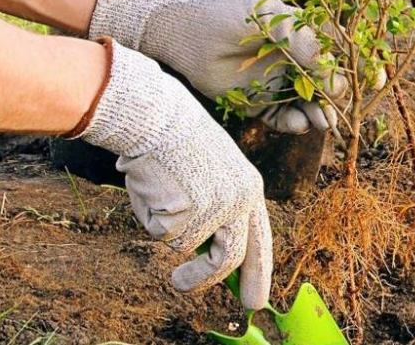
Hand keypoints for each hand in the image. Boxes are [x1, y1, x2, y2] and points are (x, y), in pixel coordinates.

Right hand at [73, 39, 272, 307]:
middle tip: (189, 290)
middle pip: (233, 258)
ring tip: (168, 241)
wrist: (158, 116)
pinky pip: (164, 234)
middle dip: (214, 282)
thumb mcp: (213, 174)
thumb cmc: (178, 143)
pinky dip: (153, 219)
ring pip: (190, 249)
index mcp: (250, 189)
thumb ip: (219, 211)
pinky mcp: (187, 213)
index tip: (255, 299)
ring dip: (178, 251)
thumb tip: (210, 256)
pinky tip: (153, 190)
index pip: (261, 240)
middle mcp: (239, 202)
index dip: (259, 272)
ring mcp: (214, 209)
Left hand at [87, 0, 342, 133]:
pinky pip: (283, 119)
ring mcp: (277, 83)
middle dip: (339, 99)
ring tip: (324, 122)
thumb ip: (306, 47)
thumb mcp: (274, 21)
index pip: (339, 53)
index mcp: (303, 34)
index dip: (358, 68)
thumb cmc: (228, 14)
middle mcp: (293, 60)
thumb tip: (336, 79)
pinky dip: (295, 123)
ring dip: (321, 115)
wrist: (183, 30)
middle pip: (328, 85)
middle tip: (344, 109)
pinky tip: (300, 123)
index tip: (374, 80)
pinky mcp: (257, 104)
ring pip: (309, 105)